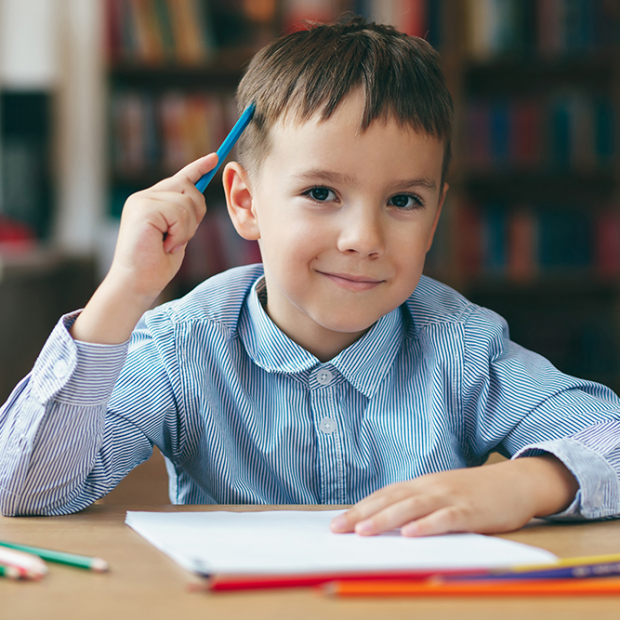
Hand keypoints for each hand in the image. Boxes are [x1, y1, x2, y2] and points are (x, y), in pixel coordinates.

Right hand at [109, 153, 216, 301]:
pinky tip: (165, 245)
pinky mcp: (144, 210)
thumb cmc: (155, 265)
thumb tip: (198, 197)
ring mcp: (142, 201)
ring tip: (169, 244)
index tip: (214, 158)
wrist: (136, 283)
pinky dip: (180, 234)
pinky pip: (179, 214)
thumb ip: (183, 216)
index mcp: (151, 201)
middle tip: (179, 238)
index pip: (179, 178)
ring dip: (186, 230)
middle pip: (189, 189)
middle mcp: (144, 197)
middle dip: (195, 215)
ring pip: (187, 203)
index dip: (198, 168)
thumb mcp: (175, 235)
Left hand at [330, 455, 577, 536]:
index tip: (337, 523)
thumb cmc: (475, 493)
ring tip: (363, 532)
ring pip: (412, 507)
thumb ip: (420, 506)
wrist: (516, 482)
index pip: (384, 495)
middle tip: (337, 529)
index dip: (360, 508)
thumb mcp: (443, 495)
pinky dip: (427, 526)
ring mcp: (449, 497)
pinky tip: (410, 535)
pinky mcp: (470, 510)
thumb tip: (389, 524)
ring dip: (385, 519)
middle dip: (362, 515)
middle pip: (390, 500)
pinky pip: (445, 519)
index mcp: (422, 485)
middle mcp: (430, 487)